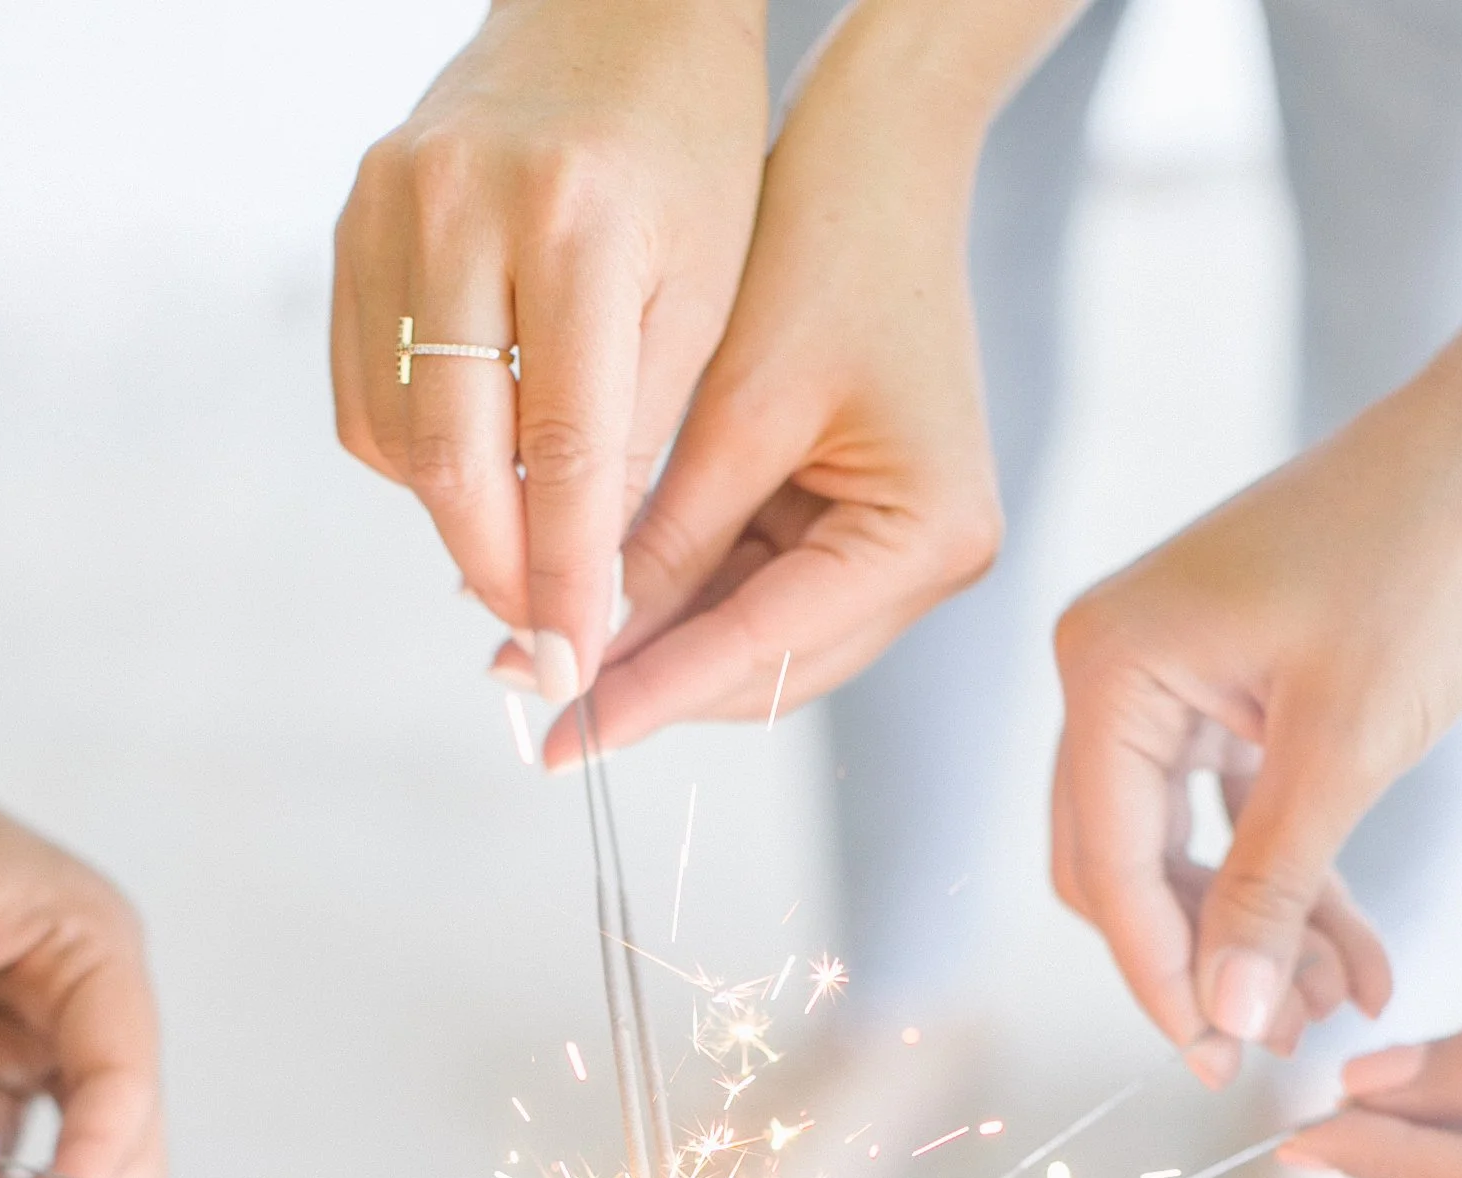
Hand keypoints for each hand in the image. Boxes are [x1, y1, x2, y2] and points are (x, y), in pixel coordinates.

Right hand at [335, 0, 768, 698]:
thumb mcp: (704, 299)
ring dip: (457, 519)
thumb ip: (639, 442)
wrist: (617, 11)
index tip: (577, 663)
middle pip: (455, 458)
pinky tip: (476, 465)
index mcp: (576, 222)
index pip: (560, 454)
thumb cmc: (691, 156)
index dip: (562, 578)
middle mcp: (460, 204)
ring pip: (396, 437)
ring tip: (521, 546)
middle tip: (542, 634)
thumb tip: (581, 592)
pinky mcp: (352, 219)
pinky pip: (363, 390)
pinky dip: (415, 456)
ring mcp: (388, 206)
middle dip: (498, 571)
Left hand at [546, 2, 1001, 763]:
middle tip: (527, 683)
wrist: (885, 156)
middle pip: (768, 669)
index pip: (766, 646)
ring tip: (537, 639)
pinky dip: (675, 598)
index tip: (566, 736)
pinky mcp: (862, 528)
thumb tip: (582, 641)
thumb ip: (667, 539)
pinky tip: (592, 591)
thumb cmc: (829, 246)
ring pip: (754, 645)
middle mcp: (935, 563)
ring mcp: (902, 552)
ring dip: (653, 647)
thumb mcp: (736, 406)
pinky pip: (753, 591)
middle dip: (650, 681)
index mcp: (930, 534)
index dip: (654, 696)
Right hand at [1045, 344, 1461, 1079]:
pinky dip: (1287, 880)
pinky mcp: (1226, 686)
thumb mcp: (1344, 749)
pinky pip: (1234, 813)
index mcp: (1109, 669)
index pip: (1108, 861)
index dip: (1160, 974)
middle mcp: (1115, 671)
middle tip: (1269, 1042)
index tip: (1215, 1057)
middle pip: (1126, 866)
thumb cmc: (1422, 554)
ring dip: (1255, 933)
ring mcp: (1168, 677)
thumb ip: (1272, 892)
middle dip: (1205, 959)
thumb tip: (1228, 1018)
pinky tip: (1349, 953)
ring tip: (1334, 1002)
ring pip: (1185, 853)